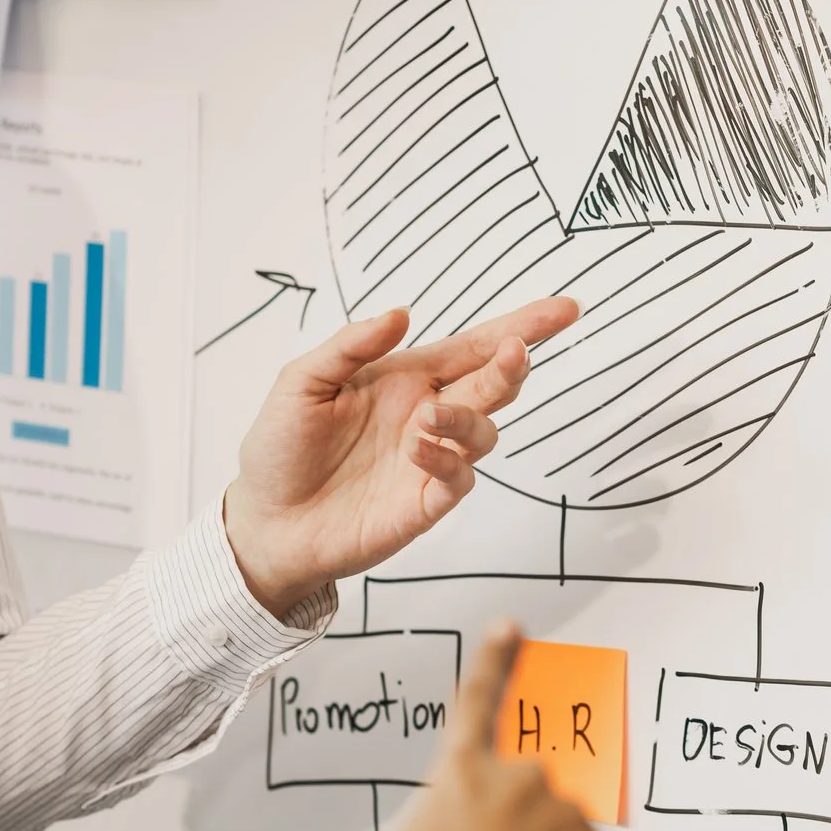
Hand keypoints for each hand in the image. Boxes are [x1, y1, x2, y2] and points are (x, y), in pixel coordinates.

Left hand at [221, 300, 578, 616]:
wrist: (265, 522)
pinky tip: (418, 449)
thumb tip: (401, 313)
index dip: (521, 326)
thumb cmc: (279, 449)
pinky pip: (459, 478)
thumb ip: (350, 347)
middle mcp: (427, 414)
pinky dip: (448, 460)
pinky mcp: (425, 503)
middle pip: (492, 384)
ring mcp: (431, 459)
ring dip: (467, 418)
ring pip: (483, 431)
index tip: (565, 309)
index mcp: (405, 378)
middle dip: (513, 365)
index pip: (474, 345)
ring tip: (429, 417)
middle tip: (514, 353)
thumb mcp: (302, 383)